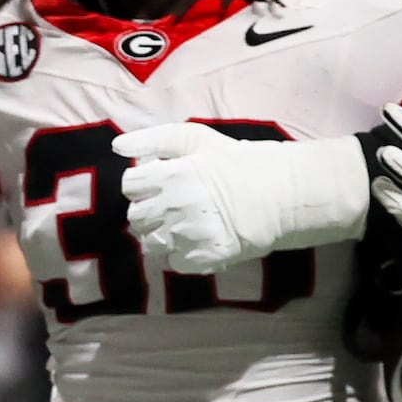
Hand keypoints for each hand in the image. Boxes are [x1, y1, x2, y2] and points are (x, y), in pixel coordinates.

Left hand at [117, 123, 372, 273]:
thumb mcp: (198, 138)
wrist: (284, 194)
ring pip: (150, 243)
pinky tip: (195, 241)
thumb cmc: (240, 163)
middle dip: (148, 211)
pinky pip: (173, 263)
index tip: (159, 184)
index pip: (130, 186)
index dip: (142, 184)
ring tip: (183, 225)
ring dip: (160, 235)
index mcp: (170, 177)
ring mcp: (187, 236)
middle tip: (171, 206)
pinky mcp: (203, 258)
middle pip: (136, 217)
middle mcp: (173, 208)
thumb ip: (155, 140)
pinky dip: (179, 255)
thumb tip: (118, 147)